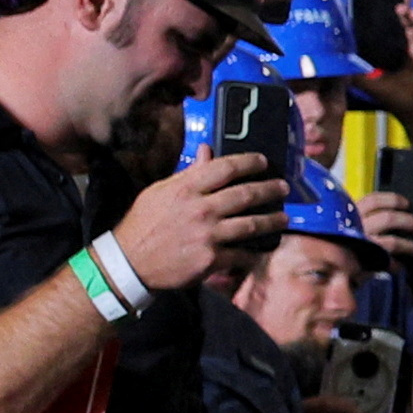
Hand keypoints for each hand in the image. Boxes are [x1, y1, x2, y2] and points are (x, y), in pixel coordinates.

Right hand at [115, 150, 285, 290]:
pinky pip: (243, 253)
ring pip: (252, 224)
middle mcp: (201, 209)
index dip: (249, 162)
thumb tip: (207, 150)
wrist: (129, 263)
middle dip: (270, 189)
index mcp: (186, 188)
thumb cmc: (144, 223)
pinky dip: (255, 252)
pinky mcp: (212, 258)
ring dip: (273, 220)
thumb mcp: (160, 192)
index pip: (226, 168)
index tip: (263, 161)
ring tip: (284, 218)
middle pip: (246, 194)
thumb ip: (188, 173)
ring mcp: (208, 234)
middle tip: (284, 187)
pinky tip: (264, 248)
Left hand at [368, 5, 412, 131]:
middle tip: (401, 1)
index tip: (387, 6)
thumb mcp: (373, 85)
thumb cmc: (399, 101)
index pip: (392, 31)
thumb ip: (357, 74)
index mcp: (395, 55)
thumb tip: (337, 62)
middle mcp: (411, 51)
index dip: (390, 19)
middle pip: (409, 25)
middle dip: (406, 11)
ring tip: (412, 13)